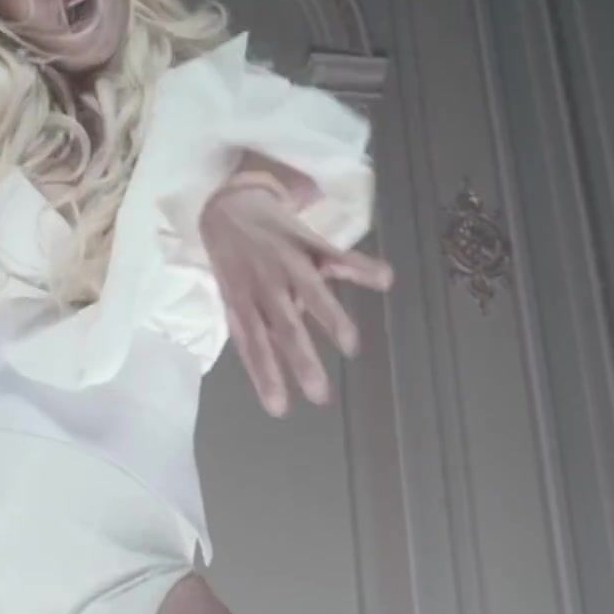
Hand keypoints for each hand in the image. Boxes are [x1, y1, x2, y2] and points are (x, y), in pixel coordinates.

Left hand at [199, 181, 393, 415]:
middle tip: (320, 393)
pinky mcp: (308, 243)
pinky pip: (337, 256)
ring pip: (312, 293)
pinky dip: (361, 267)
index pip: (254, 345)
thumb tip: (275, 373)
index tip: (279, 408)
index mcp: (243, 303)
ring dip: (332, 319)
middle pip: (284, 326)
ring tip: (350, 345)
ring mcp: (288, 264)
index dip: (266, 375)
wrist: (228, 206)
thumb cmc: (234, 264)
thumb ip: (255, 331)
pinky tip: (385, 279)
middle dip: (301, 360)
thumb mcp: (234, 297)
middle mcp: (266, 287)